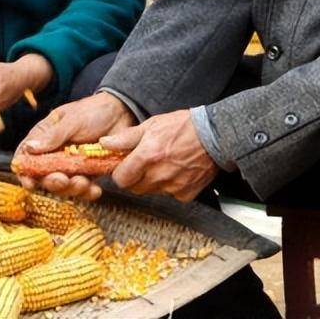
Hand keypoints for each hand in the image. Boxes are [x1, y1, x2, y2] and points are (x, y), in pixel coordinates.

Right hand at [15, 91, 134, 199]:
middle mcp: (53, 154)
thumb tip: (28, 149)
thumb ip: (52, 137)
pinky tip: (95, 190)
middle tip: (64, 180)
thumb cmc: (92, 111)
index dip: (25, 172)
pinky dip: (87, 193)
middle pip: (44, 177)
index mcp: (43, 138)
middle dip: (53, 183)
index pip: (26, 157)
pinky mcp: (88, 173)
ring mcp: (71, 166)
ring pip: (63, 187)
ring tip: (84, 182)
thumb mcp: (71, 121)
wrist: (121, 113)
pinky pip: (83, 189)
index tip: (31, 183)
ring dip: (71, 189)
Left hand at [101, 109, 218, 201]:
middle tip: (144, 163)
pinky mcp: (186, 194)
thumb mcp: (151, 125)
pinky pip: (170, 195)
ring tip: (163, 164)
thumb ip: (126, 138)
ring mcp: (173, 187)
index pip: (120, 179)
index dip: (120, 173)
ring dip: (152, 182)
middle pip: (134, 188)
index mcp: (146, 157)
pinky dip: (170, 186)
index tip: (125, 166)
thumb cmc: (183, 127)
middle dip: (135, 178)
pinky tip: (176, 171)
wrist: (215, 136)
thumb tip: (104, 143)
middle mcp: (158, 175)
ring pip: (151, 191)